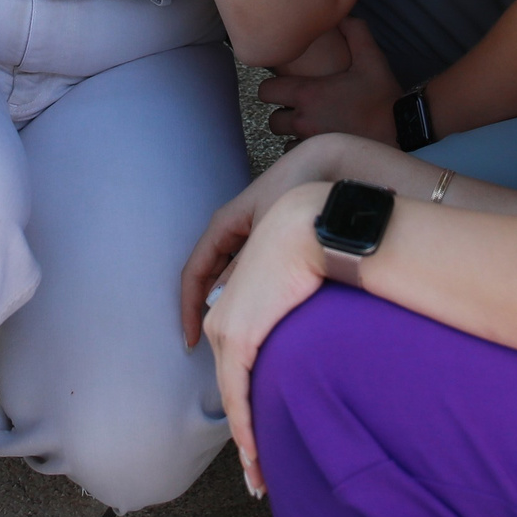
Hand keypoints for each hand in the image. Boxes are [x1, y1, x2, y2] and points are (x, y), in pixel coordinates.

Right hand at [181, 136, 363, 344]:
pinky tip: (266, 315)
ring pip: (232, 278)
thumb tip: (220, 302)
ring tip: (239, 340)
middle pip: (210, 279)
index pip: (194, 274)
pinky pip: (253, 273)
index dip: (189, 309)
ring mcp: (252, 234)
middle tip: (216, 350)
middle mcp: (234, 230)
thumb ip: (244, 266)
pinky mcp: (272, 240)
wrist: (328, 165)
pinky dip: (253, 294)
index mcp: (224, 225)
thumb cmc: (295, 192)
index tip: (192, 341)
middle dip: (209, 314)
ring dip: (232, 306)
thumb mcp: (266, 234)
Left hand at [202, 180, 332, 497]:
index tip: (257, 440)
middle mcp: (220, 322)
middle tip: (257, 473)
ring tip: (258, 476)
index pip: (234, 371)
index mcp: (232, 311)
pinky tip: (254, 454)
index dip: (244, 409)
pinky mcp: (237, 338)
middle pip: (230, 391)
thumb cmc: (312, 253)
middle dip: (244, 437)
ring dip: (246, 443)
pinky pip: (237, 395)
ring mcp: (225, 330)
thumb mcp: (294, 293)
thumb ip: (289, 319)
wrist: (310, 227)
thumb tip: (305, 342)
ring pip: (232, 400)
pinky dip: (245, 428)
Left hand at [260, 16, 402, 143]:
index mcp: (309, 94)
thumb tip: (344, 18)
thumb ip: (356, 33)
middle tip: (299, 107)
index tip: (283, 86)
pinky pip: (300, 154)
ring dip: (293, 133)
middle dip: (282, 113)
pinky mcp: (320, 158)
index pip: (265, 92)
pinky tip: (320, 139)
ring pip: (284, 139)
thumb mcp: (372, 59)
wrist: (401, 131)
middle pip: (272, 120)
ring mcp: (310, 142)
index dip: (271, 88)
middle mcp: (303, 120)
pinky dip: (305, 148)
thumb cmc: (384, 97)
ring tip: (311, 124)